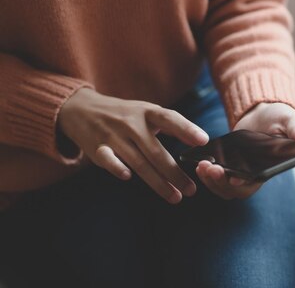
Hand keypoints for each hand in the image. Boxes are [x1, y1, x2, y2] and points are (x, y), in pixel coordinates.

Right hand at [58, 88, 208, 203]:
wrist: (81, 108)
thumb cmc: (125, 114)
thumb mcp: (147, 113)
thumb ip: (172, 125)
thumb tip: (202, 141)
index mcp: (147, 112)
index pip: (170, 119)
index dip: (186, 129)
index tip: (203, 140)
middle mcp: (131, 124)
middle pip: (156, 151)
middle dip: (175, 173)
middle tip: (191, 190)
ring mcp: (113, 136)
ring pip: (139, 162)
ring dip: (158, 182)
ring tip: (175, 197)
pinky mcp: (96, 148)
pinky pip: (108, 159)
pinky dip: (116, 167)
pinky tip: (127, 177)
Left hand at [196, 102, 294, 198]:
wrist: (262, 113)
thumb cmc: (280, 118)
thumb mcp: (290, 120)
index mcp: (271, 168)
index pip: (258, 182)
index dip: (244, 183)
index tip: (234, 178)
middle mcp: (255, 175)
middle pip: (237, 190)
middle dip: (222, 182)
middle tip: (211, 168)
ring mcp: (240, 173)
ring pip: (224, 188)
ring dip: (211, 180)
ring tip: (202, 166)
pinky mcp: (228, 167)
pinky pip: (216, 179)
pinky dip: (207, 175)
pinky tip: (199, 164)